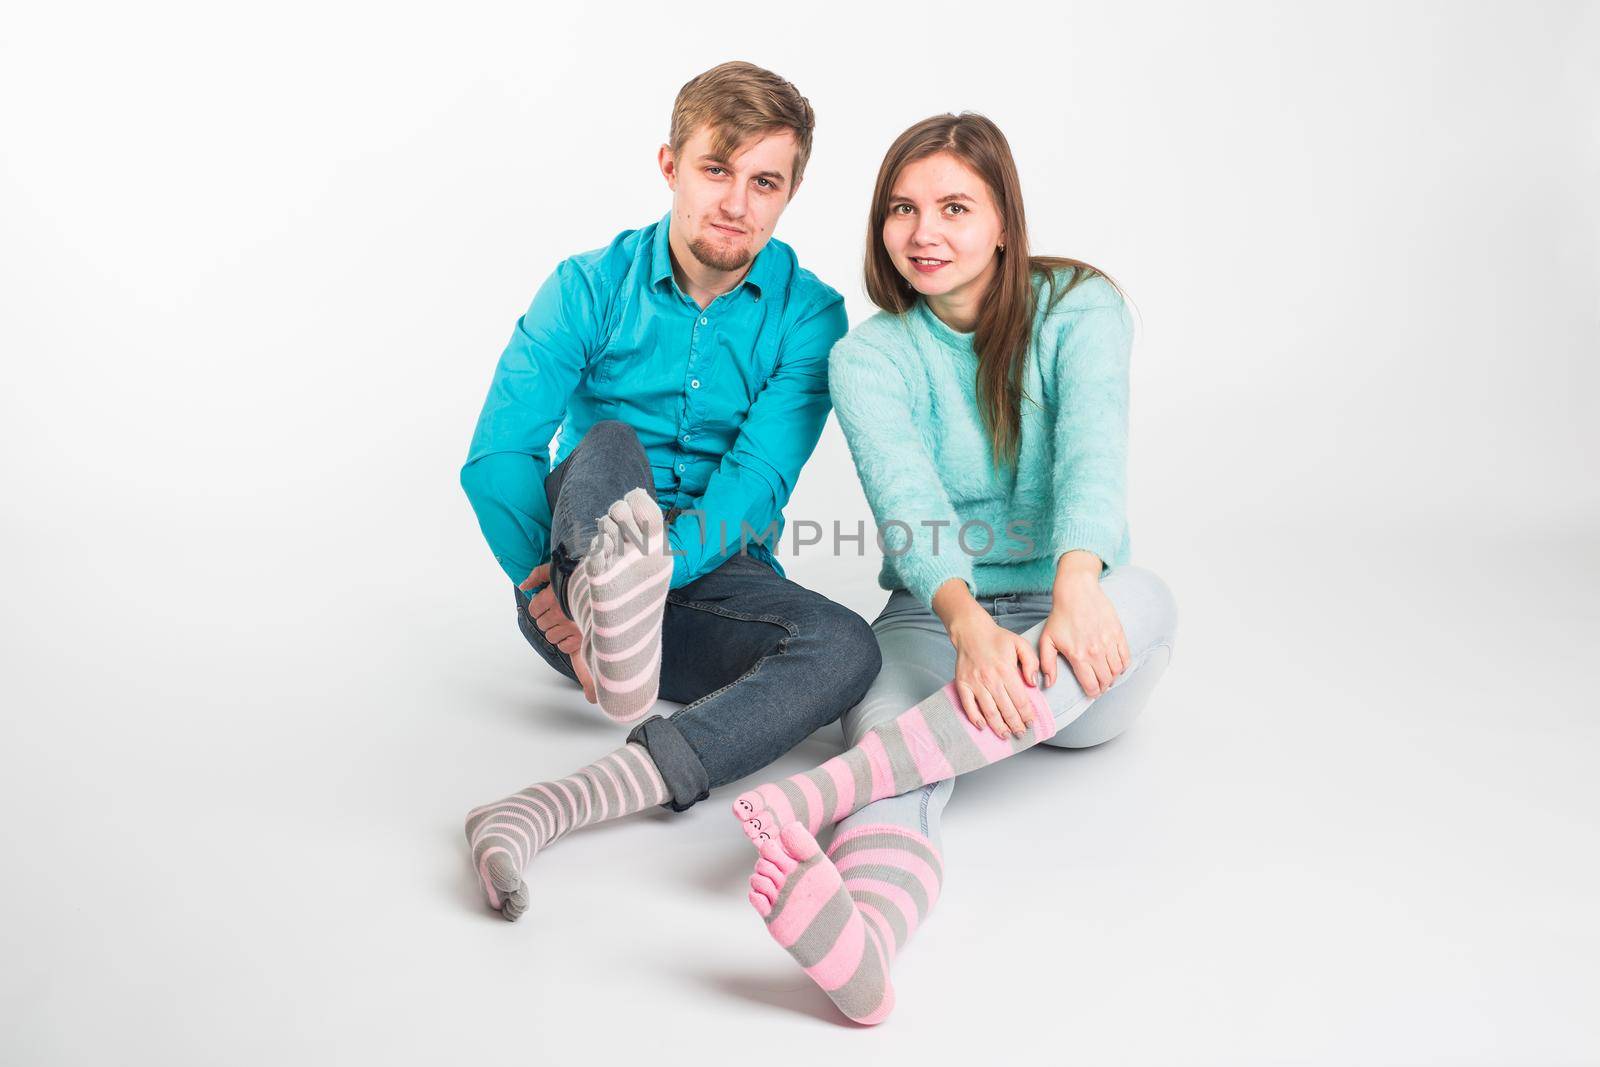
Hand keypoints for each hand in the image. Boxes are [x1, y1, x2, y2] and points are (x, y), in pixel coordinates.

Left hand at [519, 563, 596, 703]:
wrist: (607, 586)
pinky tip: (572, 631)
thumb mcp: (557, 569)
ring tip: (565, 622)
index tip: (546, 603)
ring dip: (556, 630)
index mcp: (551, 598)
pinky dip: (566, 641)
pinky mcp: (581, 637)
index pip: (533, 610)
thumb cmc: (581, 576)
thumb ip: (537, 575)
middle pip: (542, 624)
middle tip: (557, 611)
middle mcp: (559, 614)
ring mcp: (570, 627)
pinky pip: (564, 646)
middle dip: (547, 618)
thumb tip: (524, 586)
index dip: (538, 606)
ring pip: (551, 636)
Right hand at [948, 612, 1039, 739]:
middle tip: (1020, 733)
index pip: (1020, 700)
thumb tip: (1033, 684)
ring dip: (998, 726)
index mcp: (1006, 670)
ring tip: (1005, 735)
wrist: (971, 631)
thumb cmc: (997, 638)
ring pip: (989, 711)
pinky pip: (968, 705)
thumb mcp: (1021, 644)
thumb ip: (1031, 663)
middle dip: (1015, 725)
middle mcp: (990, 679)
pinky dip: (975, 718)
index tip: (1030, 722)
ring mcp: (975, 683)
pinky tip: (982, 726)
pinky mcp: (962, 684)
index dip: (1027, 715)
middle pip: (1006, 709)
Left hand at [1039, 556, 1128, 698]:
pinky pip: (1126, 657)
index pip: (1091, 685)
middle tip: (1099, 687)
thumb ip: (1047, 664)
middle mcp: (1096, 652)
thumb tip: (1048, 683)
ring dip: (1113, 678)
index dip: (1092, 693)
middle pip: (1105, 680)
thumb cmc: (1060, 616)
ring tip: (1107, 677)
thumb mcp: (1047, 640)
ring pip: (1117, 671)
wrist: (1076, 592)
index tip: (1091, 693)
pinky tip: (1116, 666)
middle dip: (1102, 687)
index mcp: (1078, 656)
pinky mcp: (1118, 634)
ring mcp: (1109, 643)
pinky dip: (1123, 666)